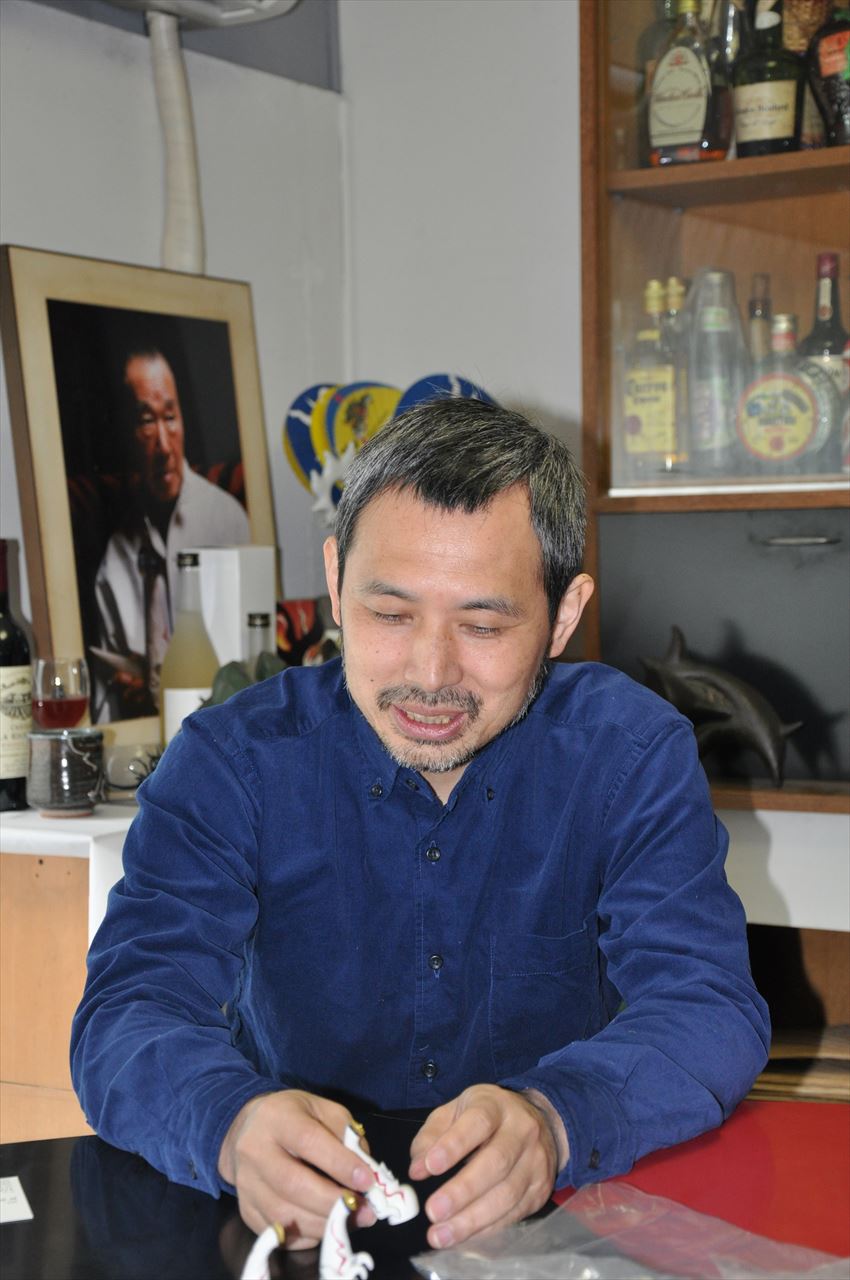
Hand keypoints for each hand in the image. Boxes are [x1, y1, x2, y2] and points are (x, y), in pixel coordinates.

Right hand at [218, 1090, 376, 1248]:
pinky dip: (305, 1236)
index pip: (309, 1141)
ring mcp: (246, 1183)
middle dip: (333, 1202)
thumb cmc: (295, 1118)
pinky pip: (277, 1233)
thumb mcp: (324, 1111)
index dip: (340, 1164)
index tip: (367, 1181)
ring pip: (284, 1215)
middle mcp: (254, 1150)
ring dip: (323, 1224)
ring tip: (350, 1220)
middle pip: (294, 1184)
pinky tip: (324, 1226)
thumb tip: (366, 1175)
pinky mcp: (245, 1209)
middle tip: (365, 1212)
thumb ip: (347, 1137)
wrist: (248, 1130)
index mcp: (277, 1117)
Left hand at [408, 1085, 566, 1249]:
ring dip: (472, 1219)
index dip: (455, 1145)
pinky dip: (487, 1228)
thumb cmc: (486, 1118)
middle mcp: (522, 1131)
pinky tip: (464, 1236)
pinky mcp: (541, 1190)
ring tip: (441, 1234)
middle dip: (463, 1191)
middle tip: (433, 1211)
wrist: (539, 1122)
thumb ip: (432, 1135)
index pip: (478, 1122)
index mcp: (496, 1106)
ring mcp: (536, 1162)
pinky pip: (514, 1213)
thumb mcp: (455, 1111)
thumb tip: (417, 1169)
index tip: (430, 1167)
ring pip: (507, 1194)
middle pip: (496, 1162)